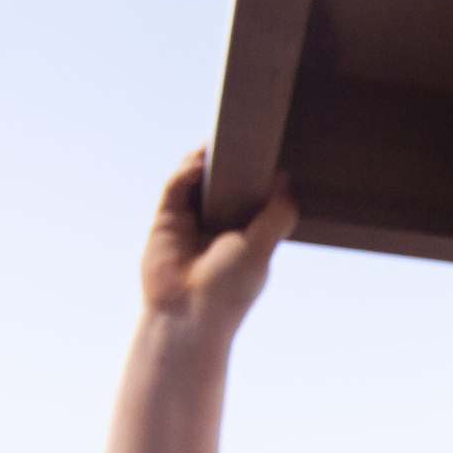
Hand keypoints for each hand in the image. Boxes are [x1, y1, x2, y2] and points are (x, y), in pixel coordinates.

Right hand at [140, 149, 298, 331]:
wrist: (188, 314)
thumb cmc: (230, 289)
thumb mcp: (262, 249)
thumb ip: (277, 216)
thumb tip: (285, 179)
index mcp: (248, 236)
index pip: (255, 198)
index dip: (260, 176)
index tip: (269, 152)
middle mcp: (220, 227)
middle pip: (227, 184)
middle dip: (233, 162)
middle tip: (243, 138)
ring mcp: (192, 223)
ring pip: (199, 181)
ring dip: (207, 160)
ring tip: (219, 142)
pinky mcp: (167, 221)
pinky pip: (176, 189)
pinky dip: (187, 173)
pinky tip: (199, 162)